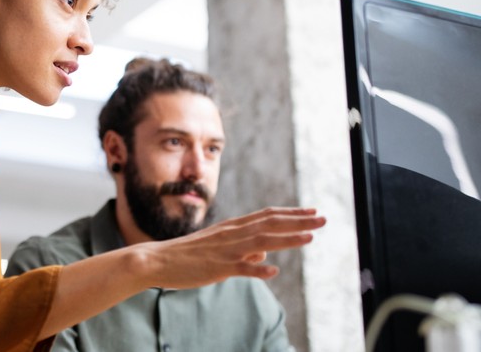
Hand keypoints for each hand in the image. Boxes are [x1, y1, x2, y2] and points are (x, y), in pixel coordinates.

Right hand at [135, 207, 325, 288]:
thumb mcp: (219, 247)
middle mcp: (232, 234)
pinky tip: (273, 269)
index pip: (267, 215)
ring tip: (310, 238)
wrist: (157, 259)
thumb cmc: (189, 254)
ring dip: (287, 239)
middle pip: (270, 224)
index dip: (291, 213)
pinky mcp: (217, 267)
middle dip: (298, 221)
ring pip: (261, 241)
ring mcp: (225, 250)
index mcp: (232, 227)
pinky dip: (257, 267)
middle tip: (323, 219)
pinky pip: (240, 267)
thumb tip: (265, 252)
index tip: (312, 211)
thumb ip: (243, 247)